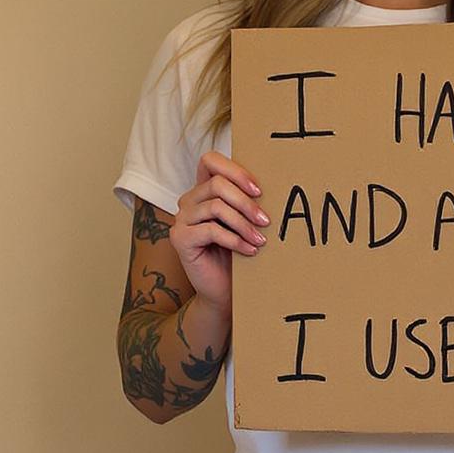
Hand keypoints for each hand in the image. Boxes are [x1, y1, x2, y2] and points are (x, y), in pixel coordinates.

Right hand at [170, 150, 269, 312]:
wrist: (224, 291)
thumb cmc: (237, 254)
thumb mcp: (243, 222)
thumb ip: (246, 201)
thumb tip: (274, 183)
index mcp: (203, 191)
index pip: (210, 161)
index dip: (235, 170)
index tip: (259, 190)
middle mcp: (188, 201)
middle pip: (217, 184)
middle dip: (246, 202)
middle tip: (266, 220)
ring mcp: (181, 219)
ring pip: (216, 206)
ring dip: (243, 223)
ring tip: (260, 239)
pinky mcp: (180, 238)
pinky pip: (211, 230)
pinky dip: (235, 240)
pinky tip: (249, 250)